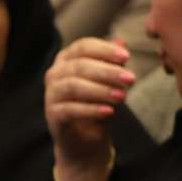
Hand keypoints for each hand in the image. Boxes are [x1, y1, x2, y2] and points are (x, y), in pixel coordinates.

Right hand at [45, 37, 133, 168]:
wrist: (87, 138)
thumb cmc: (98, 103)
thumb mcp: (110, 81)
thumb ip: (113, 62)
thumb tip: (121, 42)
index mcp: (68, 60)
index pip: (83, 47)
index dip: (104, 50)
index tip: (127, 57)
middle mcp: (55, 74)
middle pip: (78, 66)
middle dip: (107, 72)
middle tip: (130, 79)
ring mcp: (51, 95)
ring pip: (72, 86)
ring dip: (100, 90)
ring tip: (123, 97)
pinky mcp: (52, 115)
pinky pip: (69, 109)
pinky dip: (90, 110)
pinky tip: (109, 112)